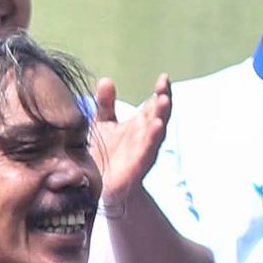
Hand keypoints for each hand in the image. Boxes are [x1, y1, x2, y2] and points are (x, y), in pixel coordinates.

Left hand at [92, 74, 171, 202]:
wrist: (98, 186)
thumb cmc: (104, 152)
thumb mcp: (103, 124)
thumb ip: (106, 104)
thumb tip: (106, 80)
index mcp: (139, 123)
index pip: (153, 104)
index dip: (160, 91)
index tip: (164, 77)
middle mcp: (145, 135)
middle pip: (159, 115)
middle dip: (164, 102)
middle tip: (164, 88)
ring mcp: (143, 149)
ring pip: (156, 132)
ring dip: (161, 117)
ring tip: (164, 102)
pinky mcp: (137, 165)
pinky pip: (146, 151)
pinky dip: (151, 139)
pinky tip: (156, 127)